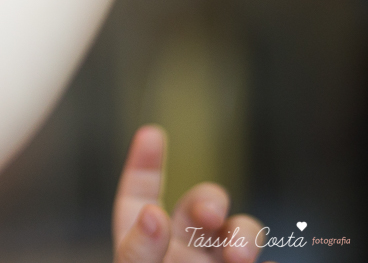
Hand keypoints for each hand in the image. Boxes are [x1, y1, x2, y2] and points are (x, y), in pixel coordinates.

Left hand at [112, 125, 271, 262]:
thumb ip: (138, 249)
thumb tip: (153, 215)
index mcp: (144, 241)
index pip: (141, 196)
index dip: (145, 164)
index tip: (151, 133)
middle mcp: (182, 249)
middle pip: (201, 206)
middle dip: (210, 199)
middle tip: (208, 214)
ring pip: (240, 232)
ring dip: (246, 234)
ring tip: (239, 256)